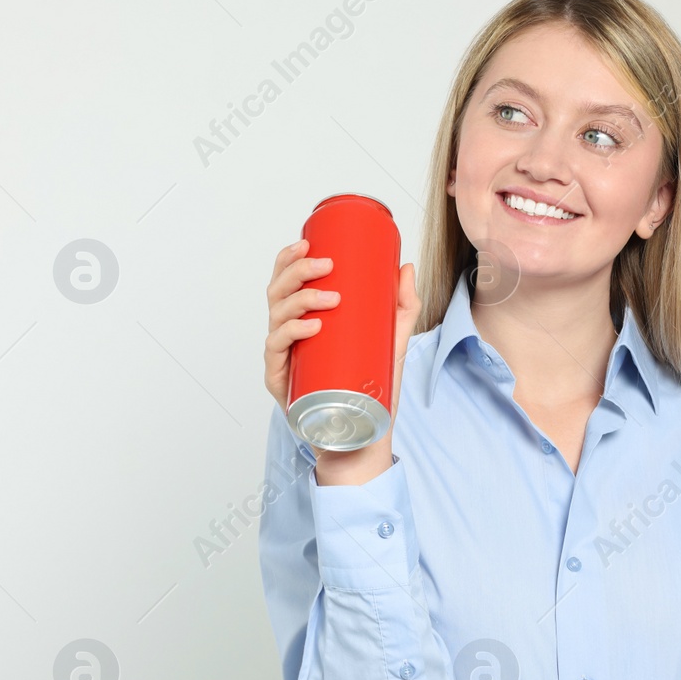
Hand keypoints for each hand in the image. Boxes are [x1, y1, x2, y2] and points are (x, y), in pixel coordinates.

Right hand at [262, 238, 420, 471]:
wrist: (363, 437)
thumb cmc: (370, 390)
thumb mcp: (391, 342)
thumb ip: (401, 307)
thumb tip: (404, 266)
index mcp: (304, 321)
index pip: (285, 282)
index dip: (289, 259)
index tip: (307, 242)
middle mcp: (287, 337)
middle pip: (277, 293)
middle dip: (296, 272)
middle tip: (324, 265)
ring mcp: (282, 360)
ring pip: (276, 318)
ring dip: (300, 300)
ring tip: (329, 298)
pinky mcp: (281, 384)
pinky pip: (278, 352)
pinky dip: (293, 335)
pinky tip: (312, 327)